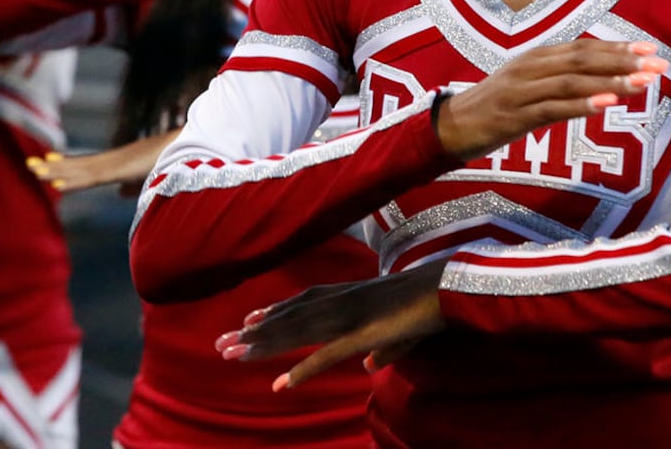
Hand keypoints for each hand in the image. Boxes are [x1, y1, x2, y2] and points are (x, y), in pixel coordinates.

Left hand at [27, 130, 179, 196]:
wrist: (189, 147)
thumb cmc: (173, 160)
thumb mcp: (148, 177)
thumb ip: (132, 186)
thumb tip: (121, 194)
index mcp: (118, 162)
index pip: (87, 164)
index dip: (66, 163)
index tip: (47, 160)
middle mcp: (112, 160)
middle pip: (78, 164)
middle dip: (54, 165)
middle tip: (30, 164)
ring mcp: (114, 163)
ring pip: (80, 169)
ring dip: (56, 171)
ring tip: (34, 171)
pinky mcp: (119, 170)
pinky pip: (91, 177)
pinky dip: (73, 180)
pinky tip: (56, 183)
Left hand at [222, 261, 449, 390]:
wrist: (449, 287)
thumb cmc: (427, 305)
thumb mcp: (396, 329)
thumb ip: (379, 347)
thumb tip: (367, 367)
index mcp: (348, 293)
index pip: (301, 301)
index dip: (273, 311)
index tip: (246, 321)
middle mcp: (340, 301)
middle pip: (288, 317)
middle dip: (253, 332)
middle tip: (221, 344)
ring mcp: (348, 316)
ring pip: (296, 333)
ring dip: (263, 346)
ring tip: (234, 357)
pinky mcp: (361, 334)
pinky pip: (325, 354)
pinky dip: (302, 369)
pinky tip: (282, 383)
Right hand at [434, 39, 665, 160]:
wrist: (452, 126)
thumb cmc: (495, 107)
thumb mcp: (527, 84)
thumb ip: (559, 77)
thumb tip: (600, 77)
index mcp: (536, 57)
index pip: (584, 47)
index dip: (618, 47)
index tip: (650, 49)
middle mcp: (530, 67)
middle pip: (583, 59)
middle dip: (623, 61)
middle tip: (658, 65)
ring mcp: (521, 91)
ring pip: (572, 81)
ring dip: (610, 81)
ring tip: (641, 83)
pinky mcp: (514, 116)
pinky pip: (552, 108)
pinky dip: (581, 104)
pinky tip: (605, 104)